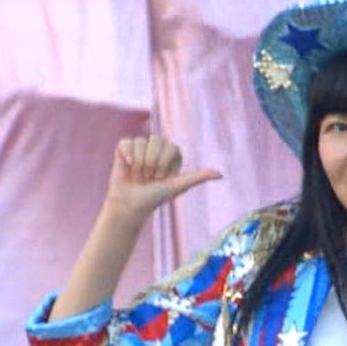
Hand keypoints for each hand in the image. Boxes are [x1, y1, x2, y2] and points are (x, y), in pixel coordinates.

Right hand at [103, 136, 220, 220]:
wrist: (129, 205)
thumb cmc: (155, 198)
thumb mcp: (178, 186)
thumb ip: (198, 177)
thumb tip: (221, 174)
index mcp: (171, 154)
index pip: (170, 146)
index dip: (163, 162)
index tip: (160, 178)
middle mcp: (156, 148)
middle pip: (156, 139)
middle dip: (151, 161)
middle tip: (148, 177)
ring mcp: (140, 148)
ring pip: (141, 141)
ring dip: (138, 162)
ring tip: (137, 175)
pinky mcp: (124, 149)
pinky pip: (127, 142)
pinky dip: (126, 155)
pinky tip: (127, 166)